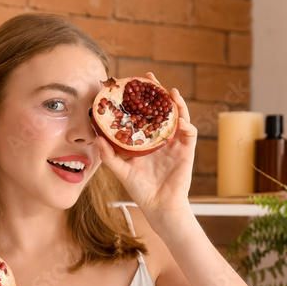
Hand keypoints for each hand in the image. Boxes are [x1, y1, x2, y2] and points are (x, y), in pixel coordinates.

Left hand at [94, 71, 196, 218]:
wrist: (159, 207)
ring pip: (178, 117)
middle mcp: (161, 139)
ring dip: (176, 104)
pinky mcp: (187, 152)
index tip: (131, 85)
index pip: (143, 114)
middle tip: (150, 78)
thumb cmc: (141, 190)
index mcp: (146, 140)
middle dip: (157, 94)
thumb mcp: (122, 171)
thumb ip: (110, 156)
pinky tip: (179, 121)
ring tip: (171, 93)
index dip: (139, 100)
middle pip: (161, 110)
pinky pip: (189, 134)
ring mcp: (175, 144)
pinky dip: (186, 125)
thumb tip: (97, 139)